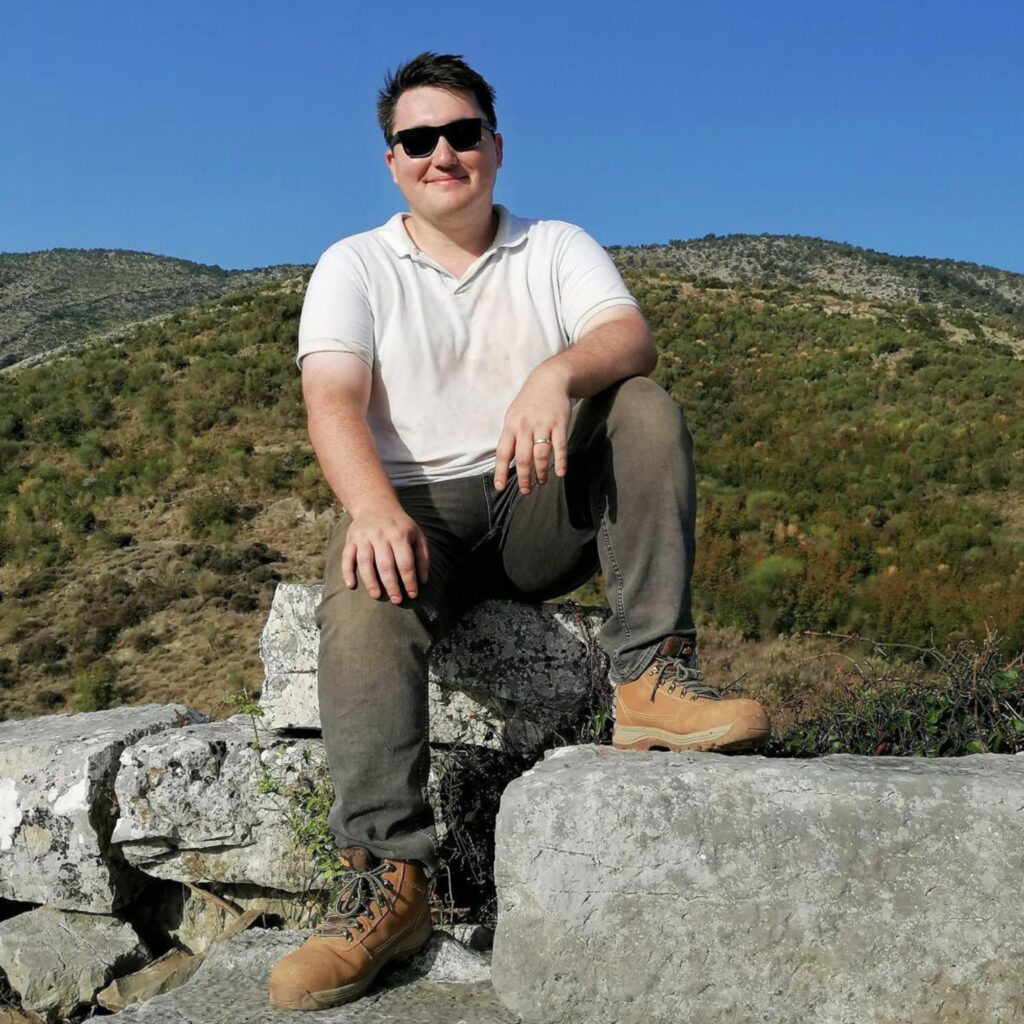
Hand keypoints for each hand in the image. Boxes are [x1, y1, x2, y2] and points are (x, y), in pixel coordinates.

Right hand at [342, 504, 428, 603]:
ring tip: (377, 596)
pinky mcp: (351, 540)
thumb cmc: (400, 526)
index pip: (405, 562)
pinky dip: (347, 572)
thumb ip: (422, 557)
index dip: (409, 580)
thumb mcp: (417, 535)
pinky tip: (351, 585)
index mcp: (399, 535)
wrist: (376, 505)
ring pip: (365, 562)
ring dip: (370, 581)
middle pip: (385, 565)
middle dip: (392, 585)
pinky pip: (346, 557)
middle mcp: (380, 535)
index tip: (412, 594)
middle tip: (397, 600)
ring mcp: (364, 537)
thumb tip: (422, 581)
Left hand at [493, 364, 571, 494]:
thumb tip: (507, 462)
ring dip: (541, 472)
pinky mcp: (560, 423)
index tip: (500, 487)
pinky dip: (560, 461)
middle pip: (523, 458)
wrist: (549, 380)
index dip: (501, 472)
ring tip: (541, 482)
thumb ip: (511, 437)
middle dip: (524, 478)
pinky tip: (560, 473)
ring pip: (541, 455)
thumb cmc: (528, 402)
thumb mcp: (513, 416)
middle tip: (525, 491)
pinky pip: (560, 446)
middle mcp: (525, 426)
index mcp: (511, 426)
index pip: (503, 453)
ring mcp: (543, 425)